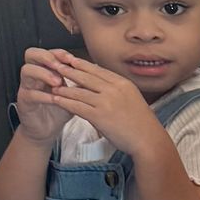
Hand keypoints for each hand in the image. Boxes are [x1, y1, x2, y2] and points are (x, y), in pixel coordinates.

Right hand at [15, 50, 73, 144]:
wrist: (48, 129)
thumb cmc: (61, 109)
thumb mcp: (73, 92)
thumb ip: (80, 81)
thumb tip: (96, 70)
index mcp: (46, 69)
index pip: (48, 52)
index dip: (58, 53)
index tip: (71, 58)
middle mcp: (34, 75)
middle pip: (31, 54)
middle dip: (46, 57)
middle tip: (60, 66)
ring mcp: (27, 86)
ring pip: (27, 70)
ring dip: (43, 74)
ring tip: (58, 82)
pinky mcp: (24, 101)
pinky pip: (30, 93)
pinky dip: (43, 95)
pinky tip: (54, 99)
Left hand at [35, 52, 161, 156]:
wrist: (148, 140)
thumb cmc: (141, 123)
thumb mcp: (132, 99)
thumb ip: (116, 91)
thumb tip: (100, 86)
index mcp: (123, 84)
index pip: (98, 70)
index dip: (82, 64)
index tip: (71, 59)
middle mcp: (114, 89)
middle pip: (86, 76)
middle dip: (68, 70)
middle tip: (55, 64)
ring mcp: (106, 102)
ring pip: (79, 90)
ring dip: (63, 87)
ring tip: (51, 84)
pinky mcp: (99, 116)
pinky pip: (77, 106)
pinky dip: (64, 102)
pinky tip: (56, 100)